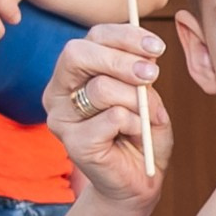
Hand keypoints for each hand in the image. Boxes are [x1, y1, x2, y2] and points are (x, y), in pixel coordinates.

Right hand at [44, 26, 170, 210]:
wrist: (139, 179)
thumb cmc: (142, 134)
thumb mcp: (148, 96)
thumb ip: (142, 73)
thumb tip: (146, 52)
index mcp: (75, 72)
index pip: (92, 37)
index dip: (125, 36)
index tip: (156, 47)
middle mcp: (59, 91)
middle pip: (78, 53)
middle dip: (122, 60)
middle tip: (152, 75)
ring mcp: (61, 118)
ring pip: (101, 88)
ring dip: (137, 100)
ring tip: (147, 118)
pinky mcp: (73, 143)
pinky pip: (112, 118)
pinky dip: (135, 123)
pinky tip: (135, 135)